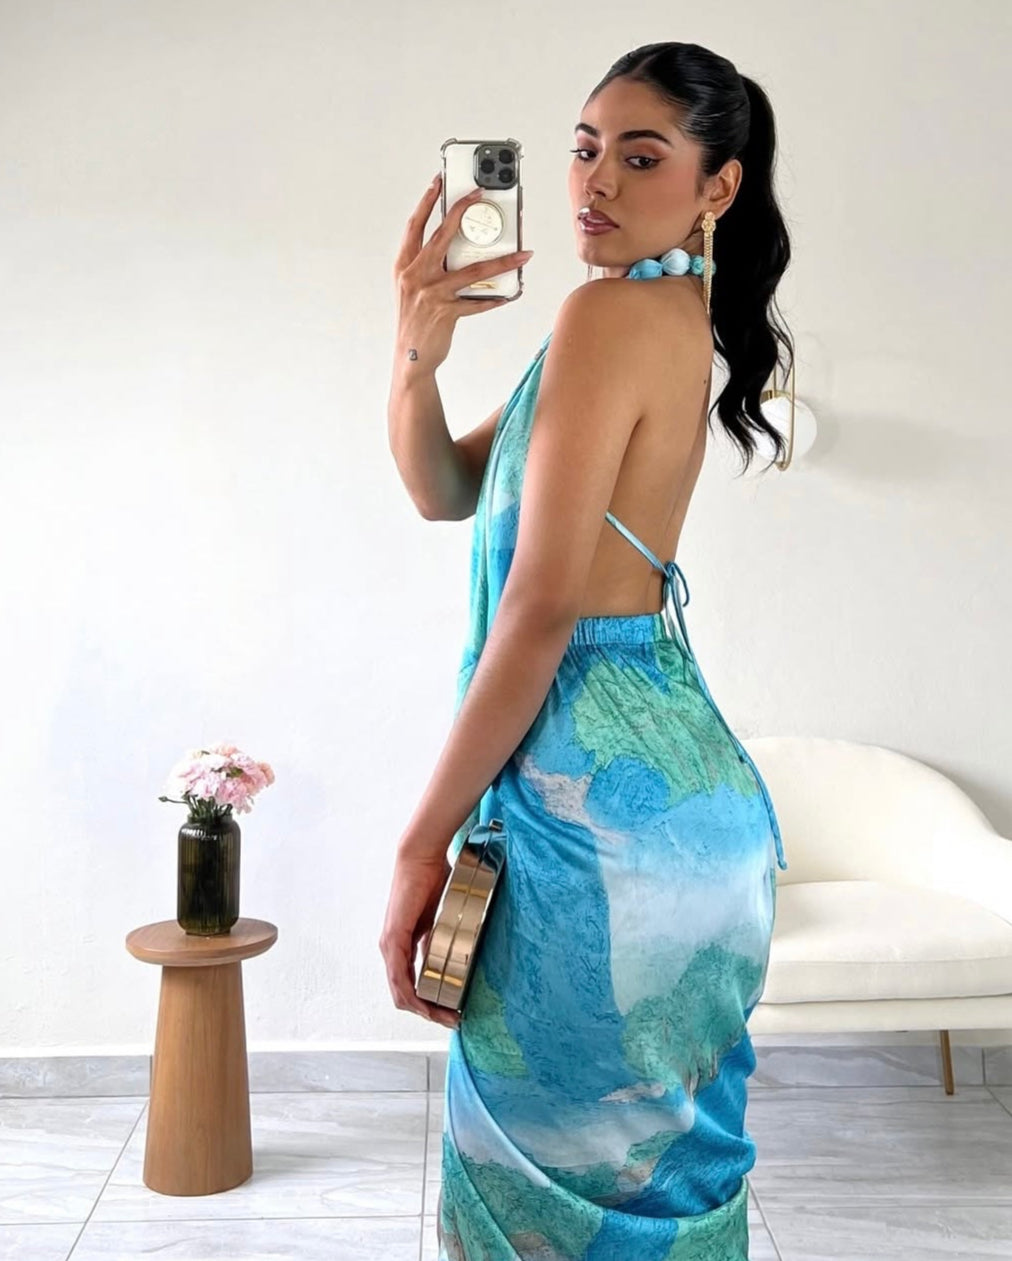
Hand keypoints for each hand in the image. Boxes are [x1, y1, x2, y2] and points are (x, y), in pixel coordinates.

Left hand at [379, 845, 460, 1030]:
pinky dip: (411, 994)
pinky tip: (425, 1004)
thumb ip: (437, 939)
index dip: (428, 1003)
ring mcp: (390, 945)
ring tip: (446, 1016)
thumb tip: (448, 958)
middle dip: (429, 1012)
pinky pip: (399, 976)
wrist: (421, 859)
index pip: (410, 985)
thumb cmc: (432, 881)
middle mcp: (391, 949)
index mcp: (402, 945)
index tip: (451, 1011)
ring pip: (400, 991)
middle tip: (452, 1020)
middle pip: (404, 995)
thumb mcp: (438, 920)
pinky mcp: (393, 938)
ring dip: (423, 1009)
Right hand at [391, 172, 533, 372]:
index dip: (427, 201)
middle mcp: (415, 275)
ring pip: (472, 270)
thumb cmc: (413, 320)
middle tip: (480, 195)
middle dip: (462, 210)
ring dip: (502, 262)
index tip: (439, 182)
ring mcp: (431, 294)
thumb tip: (456, 248)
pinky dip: (496, 298)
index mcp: (404, 265)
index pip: (416, 225)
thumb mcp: (412, 287)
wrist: (410, 357)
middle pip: (442, 235)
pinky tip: (510, 293)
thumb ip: (427, 265)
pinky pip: (478, 302)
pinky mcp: (446, 313)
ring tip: (521, 255)